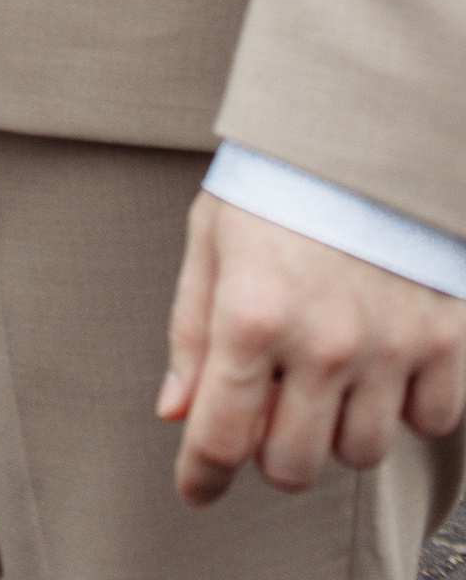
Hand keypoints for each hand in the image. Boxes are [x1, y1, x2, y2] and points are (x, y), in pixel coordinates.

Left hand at [161, 194, 465, 503]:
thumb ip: (192, 330)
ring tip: (327, 377)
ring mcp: (389, 346)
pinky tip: (384, 367)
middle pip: (292, 466)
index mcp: (251, 315)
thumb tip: (177, 412)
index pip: (220, 436)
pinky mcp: (444, 340)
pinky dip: (407, 409)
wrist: (364, 127)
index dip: (202, 476)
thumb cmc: (277, 180)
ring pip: (360, 454)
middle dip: (270, 452)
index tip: (198, 488)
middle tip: (270, 410)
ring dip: (337, 431)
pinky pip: (430, 422)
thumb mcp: (212, 238)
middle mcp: (322, 342)